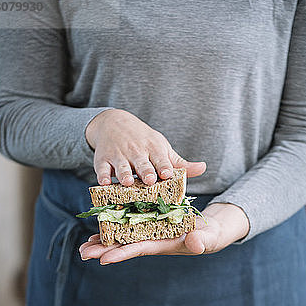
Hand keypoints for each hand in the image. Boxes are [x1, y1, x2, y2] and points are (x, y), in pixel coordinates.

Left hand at [79, 203, 249, 264]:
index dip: (122, 253)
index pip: (140, 249)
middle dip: (104, 250)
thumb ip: (202, 240)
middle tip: (82, 253)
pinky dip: (114, 225)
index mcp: (164, 244)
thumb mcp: (210, 237)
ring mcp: (151, 232)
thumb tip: (194, 243)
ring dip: (104, 241)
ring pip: (123, 237)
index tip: (104, 259)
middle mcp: (153, 240)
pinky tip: (100, 225)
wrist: (212, 230)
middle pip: (125, 245)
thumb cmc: (212, 235)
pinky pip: (129, 224)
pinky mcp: (151, 223)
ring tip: (84, 246)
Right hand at [86, 109, 205, 185]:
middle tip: (149, 180)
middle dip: (145, 171)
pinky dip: (102, 175)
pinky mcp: (103, 159)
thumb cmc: (144, 141)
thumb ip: (180, 163)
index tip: (167, 174)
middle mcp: (136, 152)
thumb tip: (203, 168)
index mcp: (153, 149)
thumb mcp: (162, 147)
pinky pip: (102, 168)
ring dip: (124, 174)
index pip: (160, 159)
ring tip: (127, 182)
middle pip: (142, 163)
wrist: (114, 122)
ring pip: (122, 167)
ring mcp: (119, 155)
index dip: (164, 167)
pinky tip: (104, 183)